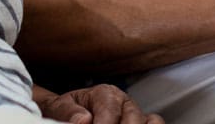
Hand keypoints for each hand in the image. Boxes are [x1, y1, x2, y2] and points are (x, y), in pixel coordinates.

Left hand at [34, 83, 163, 123]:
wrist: (69, 113)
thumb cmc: (66, 111)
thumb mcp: (59, 107)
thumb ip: (68, 112)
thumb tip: (83, 121)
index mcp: (105, 93)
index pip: (110, 114)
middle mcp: (124, 101)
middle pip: (133, 120)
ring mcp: (135, 113)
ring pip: (150, 122)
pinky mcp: (142, 123)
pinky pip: (155, 123)